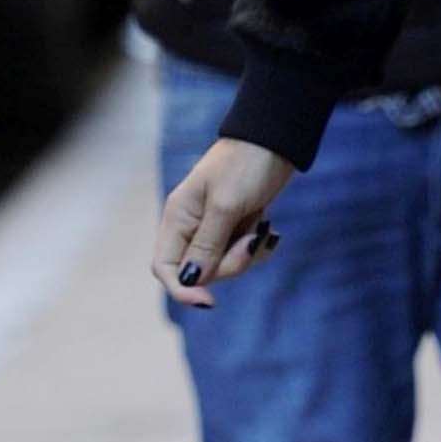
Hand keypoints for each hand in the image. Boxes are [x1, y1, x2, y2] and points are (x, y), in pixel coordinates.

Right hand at [154, 138, 296, 307]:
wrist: (275, 140)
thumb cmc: (245, 165)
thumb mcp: (226, 205)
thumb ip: (207, 245)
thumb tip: (189, 280)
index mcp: (177, 218)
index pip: (166, 268)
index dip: (182, 290)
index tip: (209, 301)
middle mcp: (191, 226)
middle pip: (200, 272)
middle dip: (230, 264)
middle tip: (253, 238)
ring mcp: (214, 227)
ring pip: (224, 265)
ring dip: (247, 255)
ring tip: (263, 228)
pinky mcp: (236, 226)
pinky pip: (241, 253)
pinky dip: (257, 247)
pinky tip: (270, 231)